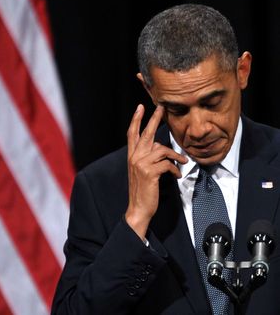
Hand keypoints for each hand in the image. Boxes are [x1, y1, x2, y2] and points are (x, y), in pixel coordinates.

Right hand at [125, 104, 187, 239]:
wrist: (138, 208)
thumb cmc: (143, 189)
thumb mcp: (142, 171)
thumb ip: (148, 157)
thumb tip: (161, 147)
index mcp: (132, 156)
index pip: (132, 133)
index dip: (136, 120)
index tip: (140, 107)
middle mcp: (134, 157)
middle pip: (146, 134)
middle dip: (154, 119)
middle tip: (161, 107)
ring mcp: (141, 164)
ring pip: (162, 150)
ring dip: (175, 156)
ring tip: (182, 163)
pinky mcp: (149, 172)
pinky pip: (167, 164)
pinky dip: (175, 169)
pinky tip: (177, 175)